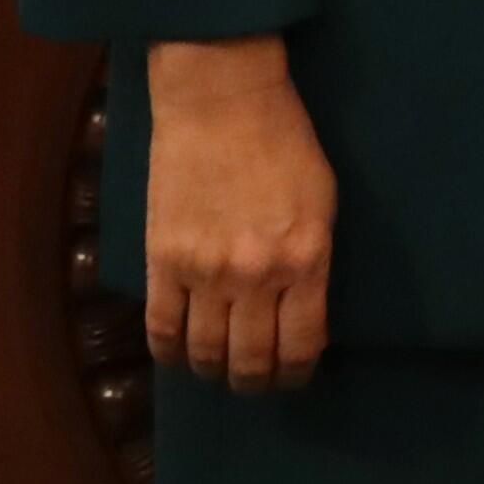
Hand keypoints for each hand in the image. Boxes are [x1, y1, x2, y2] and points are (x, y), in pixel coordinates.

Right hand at [145, 37, 335, 391]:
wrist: (222, 100)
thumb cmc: (284, 141)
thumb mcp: (322, 202)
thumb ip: (313, 261)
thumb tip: (304, 313)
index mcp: (306, 258)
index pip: (302, 346)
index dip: (297, 373)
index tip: (293, 378)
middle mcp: (256, 275)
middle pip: (251, 360)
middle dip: (255, 382)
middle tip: (255, 383)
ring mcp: (205, 271)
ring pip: (205, 353)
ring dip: (213, 372)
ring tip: (218, 370)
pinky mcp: (163, 260)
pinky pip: (161, 329)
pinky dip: (169, 352)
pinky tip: (179, 354)